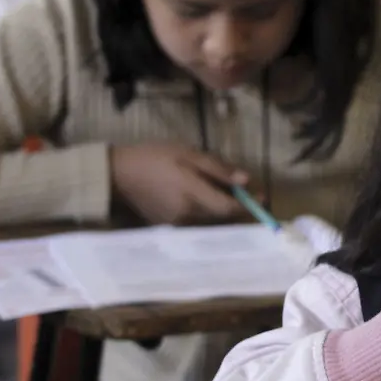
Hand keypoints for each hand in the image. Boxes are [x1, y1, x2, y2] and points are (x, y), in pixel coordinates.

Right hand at [110, 143, 251, 224]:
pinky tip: (200, 196)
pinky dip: (204, 210)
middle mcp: (188, 215)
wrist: (118, 174)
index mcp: (193, 196)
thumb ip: (218, 169)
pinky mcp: (168, 226)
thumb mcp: (189, 154)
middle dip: (236, 205)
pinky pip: (195, 220)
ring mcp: (177, 223)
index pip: (229, 208)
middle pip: (222, 216)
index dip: (248, 204)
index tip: (262, 196)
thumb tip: (246, 180)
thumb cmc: (155, 157)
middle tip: (246, 191)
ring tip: (221, 191)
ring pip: (209, 219)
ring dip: (220, 208)